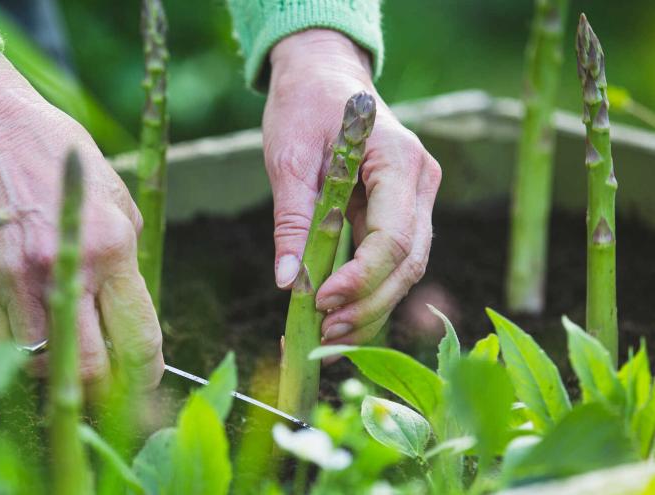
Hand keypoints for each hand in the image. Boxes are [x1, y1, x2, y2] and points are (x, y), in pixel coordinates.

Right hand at [0, 53, 163, 388]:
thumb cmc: (56, 158)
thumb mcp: (114, 197)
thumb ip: (126, 263)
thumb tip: (130, 320)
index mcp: (111, 245)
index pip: (138, 341)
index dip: (144, 375)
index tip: (142, 378)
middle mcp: (65, 268)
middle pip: (91, 372)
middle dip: (104, 390)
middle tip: (105, 385)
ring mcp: (15, 280)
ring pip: (42, 369)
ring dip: (57, 375)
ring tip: (65, 361)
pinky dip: (16, 357)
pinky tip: (28, 340)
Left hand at [263, 30, 441, 344]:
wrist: (324, 77)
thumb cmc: (305, 106)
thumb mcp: (288, 156)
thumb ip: (293, 218)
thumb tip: (289, 282)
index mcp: (399, 160)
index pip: (394, 237)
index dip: (361, 277)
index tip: (322, 301)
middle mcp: (420, 183)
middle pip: (408, 263)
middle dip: (367, 304)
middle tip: (324, 333)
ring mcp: (416, 200)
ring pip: (405, 271)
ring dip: (370, 308)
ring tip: (327, 336)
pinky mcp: (401, 214)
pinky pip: (391, 263)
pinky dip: (367, 294)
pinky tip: (337, 318)